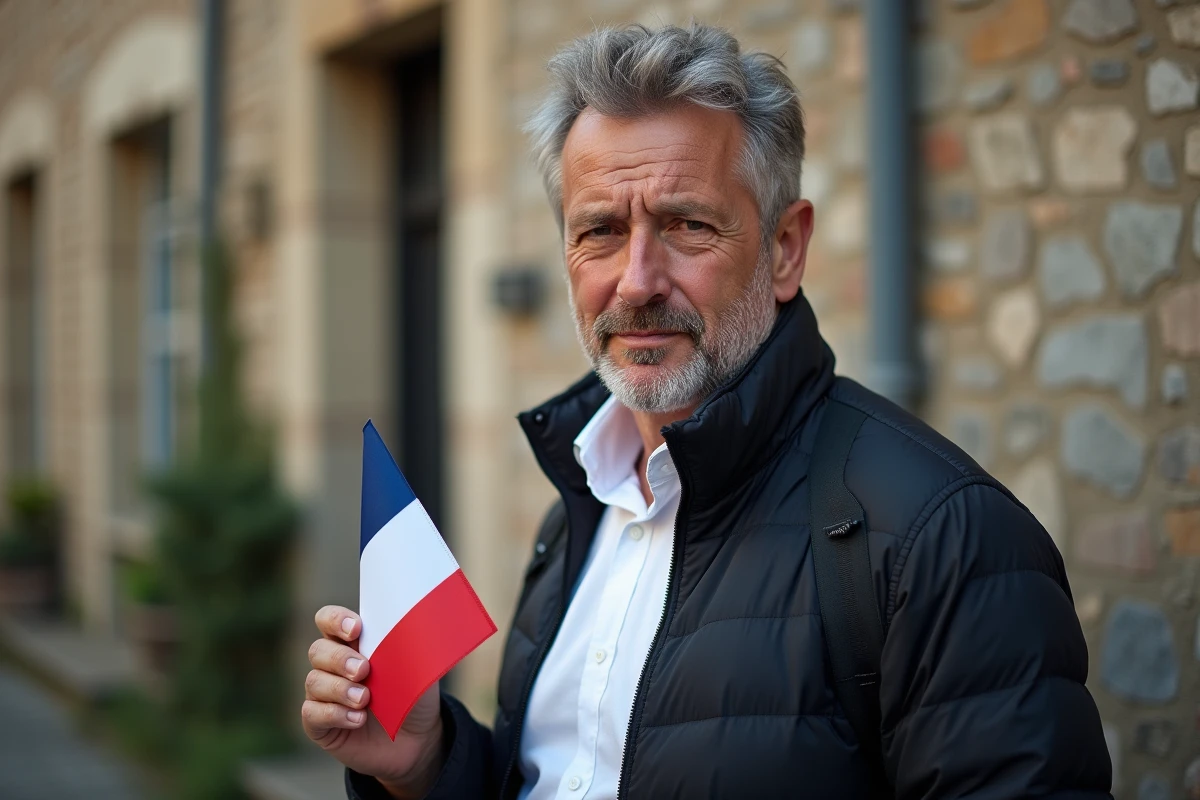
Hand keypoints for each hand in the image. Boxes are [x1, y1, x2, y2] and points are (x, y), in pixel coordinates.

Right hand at [303, 605, 444, 797]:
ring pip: (314, 681)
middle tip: (363, 670)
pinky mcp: (319, 724)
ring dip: (339, 689)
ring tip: (364, 699)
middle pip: (318, 650)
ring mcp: (323, 694)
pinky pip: (312, 713)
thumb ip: (406, 649)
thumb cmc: (414, 696)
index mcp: (353, 643)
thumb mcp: (418, 669)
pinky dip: (334, 714)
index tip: (355, 629)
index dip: (335, 619)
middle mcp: (332, 665)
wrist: (417, 740)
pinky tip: (357, 719)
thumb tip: (410, 630)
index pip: (328, 619)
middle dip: (339, 659)